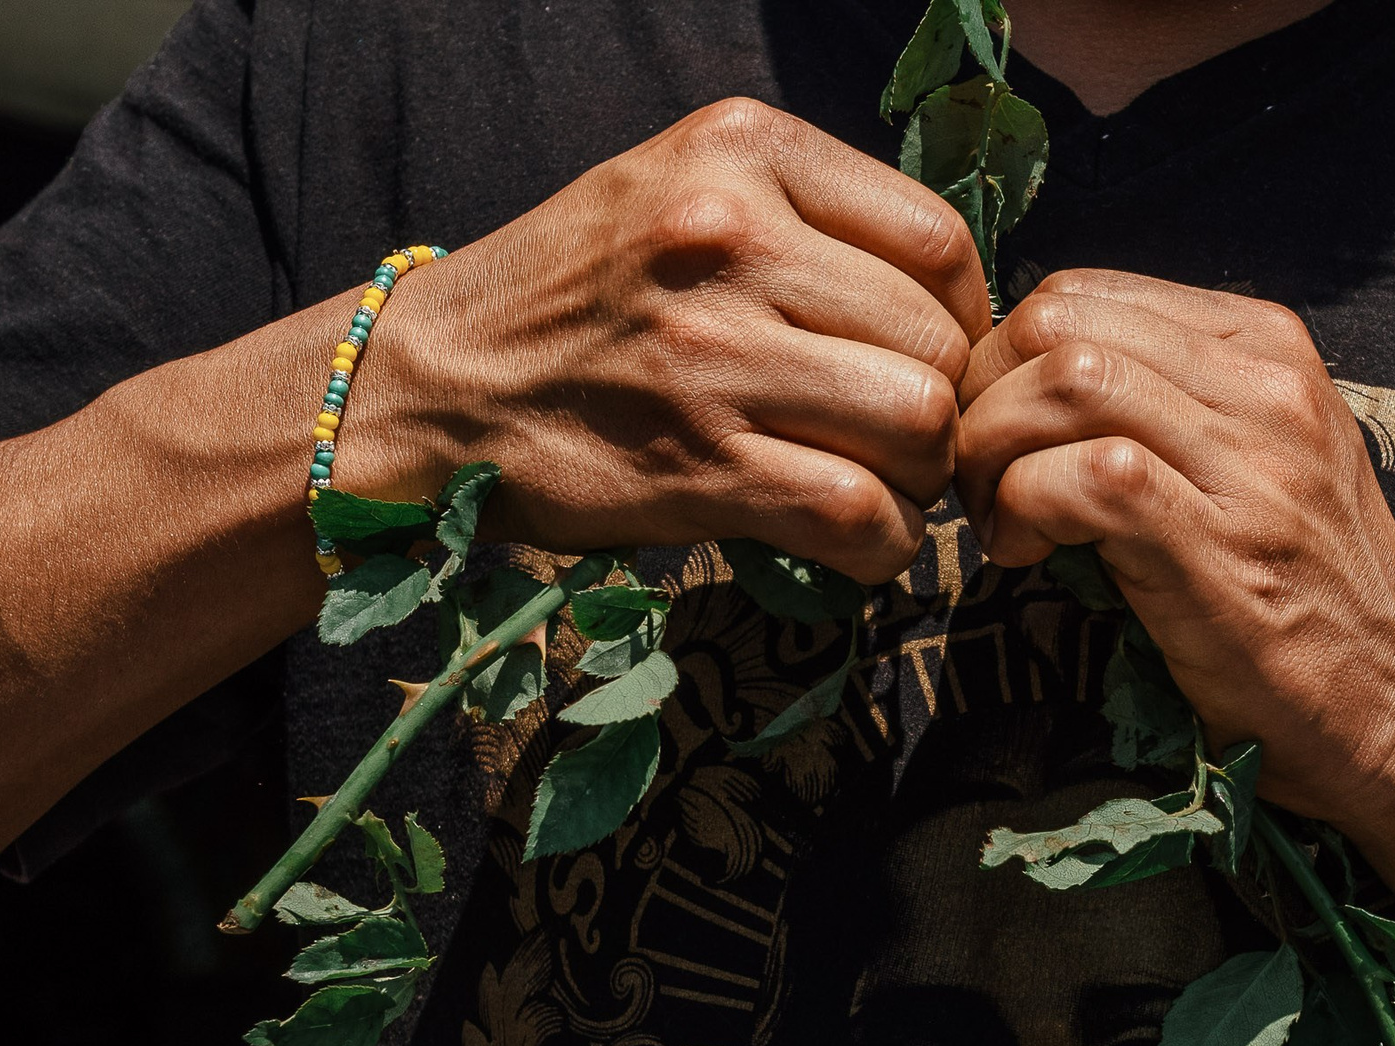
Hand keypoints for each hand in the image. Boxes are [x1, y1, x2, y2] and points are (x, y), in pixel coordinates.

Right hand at [345, 99, 991, 582]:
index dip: (961, 318)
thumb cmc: (575, 301)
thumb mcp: (678, 194)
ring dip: (920, 480)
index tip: (928, 361)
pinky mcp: (699, 464)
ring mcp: (714, 353)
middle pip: (937, 341)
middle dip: (942, 408)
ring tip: (878, 487)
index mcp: (742, 151)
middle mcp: (732, 236)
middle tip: (903, 443)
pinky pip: (858, 512)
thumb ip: (803, 219)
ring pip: (917, 423)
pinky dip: (883, 545)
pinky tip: (856, 543)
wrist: (433, 389)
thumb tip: (947, 302)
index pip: (938, 240)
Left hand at [955, 271, 1394, 823]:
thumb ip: (1169, 406)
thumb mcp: (1257, 464)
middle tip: (978, 479)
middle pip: (1056, 321)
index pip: (1082, 292)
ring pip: (1064, 380)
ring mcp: (1252, 462)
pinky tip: (1024, 554)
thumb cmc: (1312, 600)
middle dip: (981, 398)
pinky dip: (1022, 507)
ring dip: (992, 450)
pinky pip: (1084, 476)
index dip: (1006, 362)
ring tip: (999, 518)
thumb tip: (1028, 386)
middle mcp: (1266, 384)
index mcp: (1267, 347)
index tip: (1000, 440)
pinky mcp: (1222, 545)